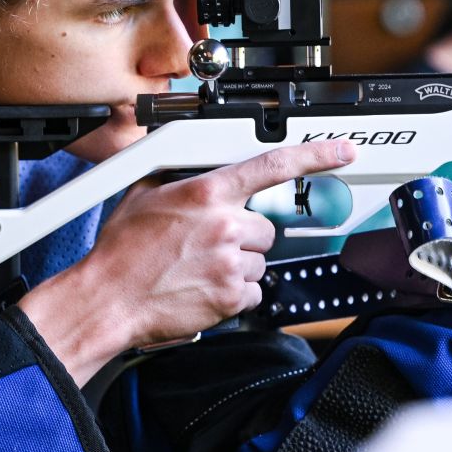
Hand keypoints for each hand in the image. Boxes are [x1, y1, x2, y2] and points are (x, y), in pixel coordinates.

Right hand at [22, 140, 355, 382]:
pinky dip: (233, 294)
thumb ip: (181, 176)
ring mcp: (231, 263)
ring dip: (238, 266)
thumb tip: (195, 164)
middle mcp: (225, 225)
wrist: (107, 300)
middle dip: (244, 236)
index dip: (316, 156)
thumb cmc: (121, 252)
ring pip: (260, 260)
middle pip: (266, 226)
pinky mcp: (232, 297)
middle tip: (208, 245)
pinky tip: (203, 288)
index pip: (274, 165)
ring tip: (198, 268)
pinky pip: (253, 292)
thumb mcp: (145, 193)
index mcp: (207, 193)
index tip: (343, 151)